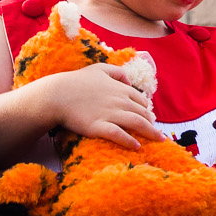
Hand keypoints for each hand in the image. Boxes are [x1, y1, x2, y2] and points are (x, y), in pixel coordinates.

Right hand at [28, 65, 160, 149]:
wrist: (56, 95)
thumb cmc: (76, 81)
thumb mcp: (99, 69)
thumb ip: (117, 72)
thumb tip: (129, 82)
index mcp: (120, 89)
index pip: (141, 100)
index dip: (147, 110)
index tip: (150, 118)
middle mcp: (119, 101)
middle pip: (143, 113)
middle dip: (152, 123)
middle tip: (158, 132)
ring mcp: (110, 114)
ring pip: (137, 124)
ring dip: (150, 133)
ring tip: (158, 140)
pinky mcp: (99, 127)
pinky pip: (119, 135)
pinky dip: (130, 141)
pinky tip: (137, 146)